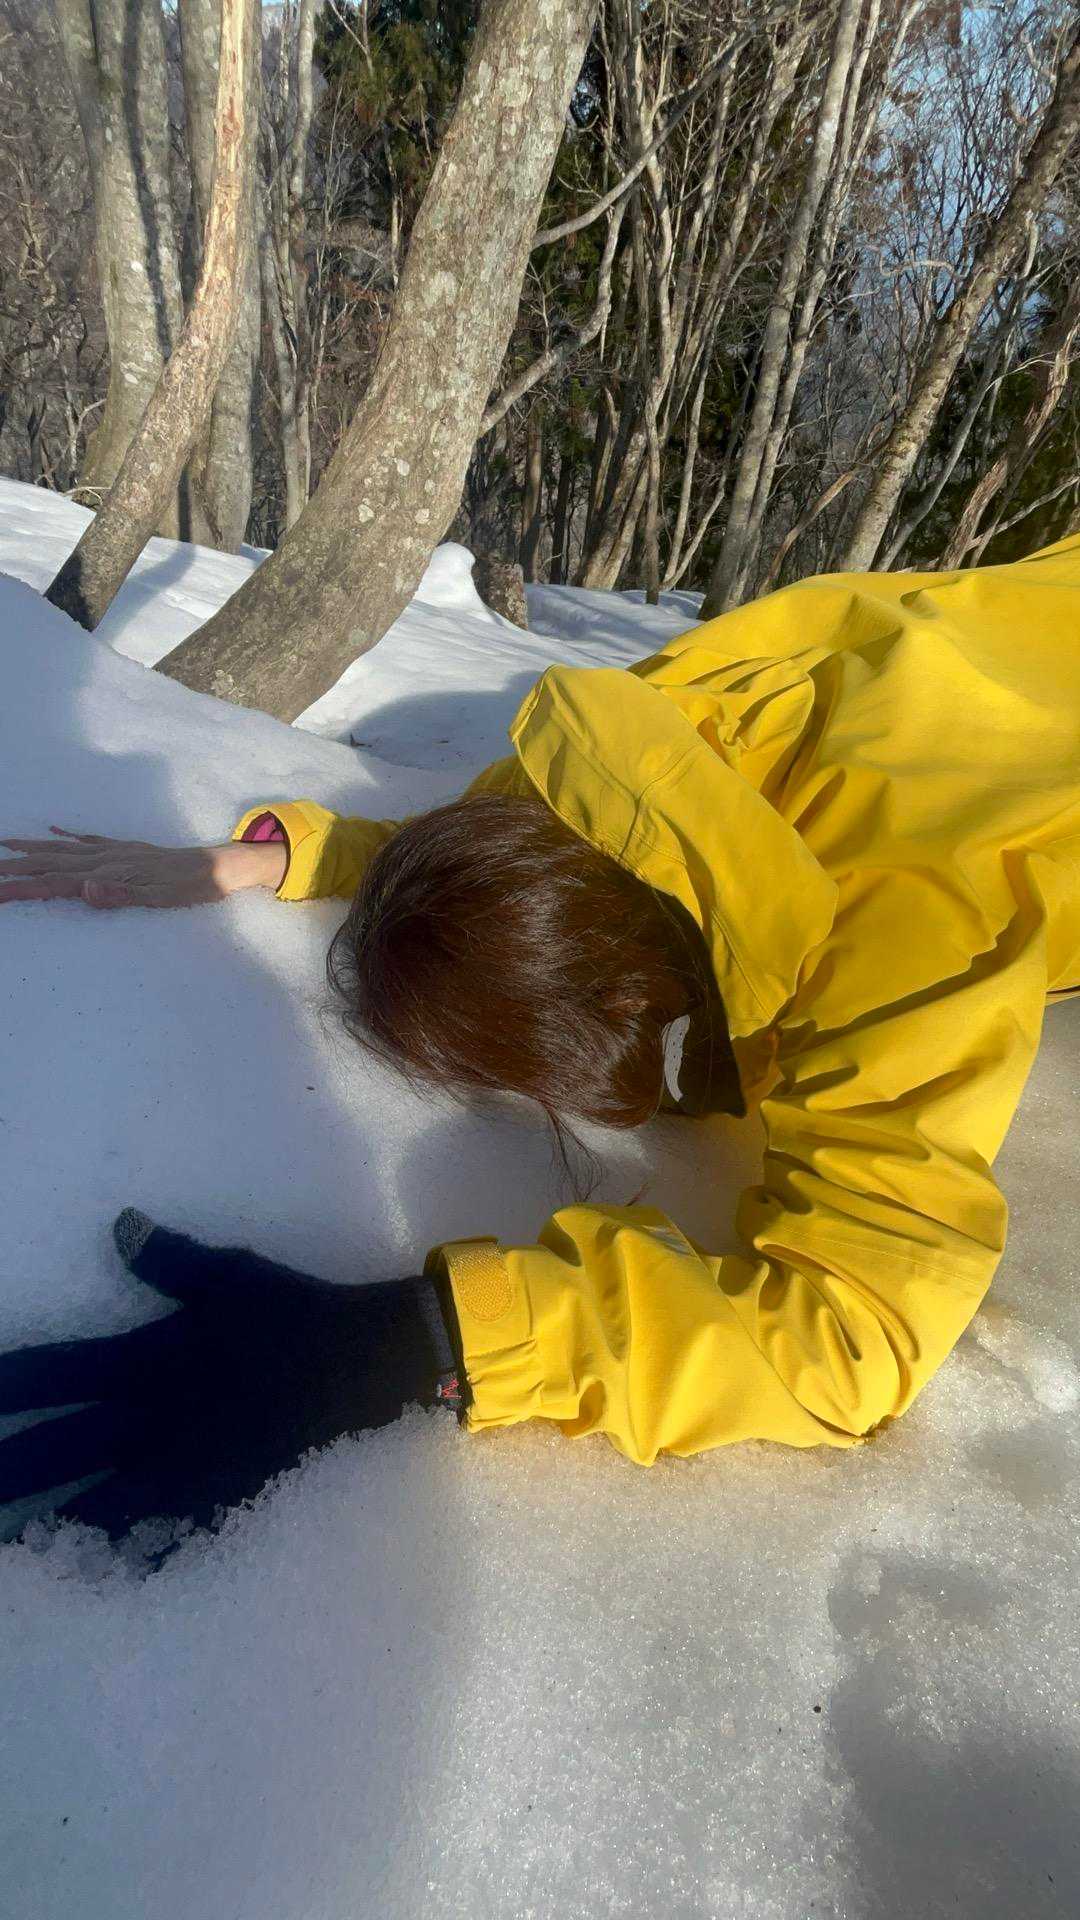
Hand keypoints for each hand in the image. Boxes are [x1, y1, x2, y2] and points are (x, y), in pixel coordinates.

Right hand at [0, 827, 286, 908]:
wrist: (218, 866)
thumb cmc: (191, 888)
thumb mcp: (159, 899)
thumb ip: (119, 896)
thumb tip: (84, 890)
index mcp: (108, 873)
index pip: (55, 882)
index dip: (22, 887)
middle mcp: (106, 858)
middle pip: (51, 863)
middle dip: (16, 869)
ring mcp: (115, 852)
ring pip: (63, 850)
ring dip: (32, 850)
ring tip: (5, 847)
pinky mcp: (126, 849)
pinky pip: (87, 840)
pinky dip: (65, 837)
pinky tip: (52, 832)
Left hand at [0, 1212, 461, 1545]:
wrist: (371, 1371)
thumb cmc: (298, 1316)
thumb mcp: (232, 1277)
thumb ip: (168, 1259)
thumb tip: (119, 1224)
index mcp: (149, 1362)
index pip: (56, 1374)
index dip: (8, 1386)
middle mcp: (153, 1423)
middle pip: (57, 1452)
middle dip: (7, 1470)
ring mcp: (183, 1474)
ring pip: (95, 1513)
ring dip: (49, 1530)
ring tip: (16, 1548)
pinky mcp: (219, 1507)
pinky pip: (160, 1551)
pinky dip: (126, 1569)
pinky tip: (95, 1587)